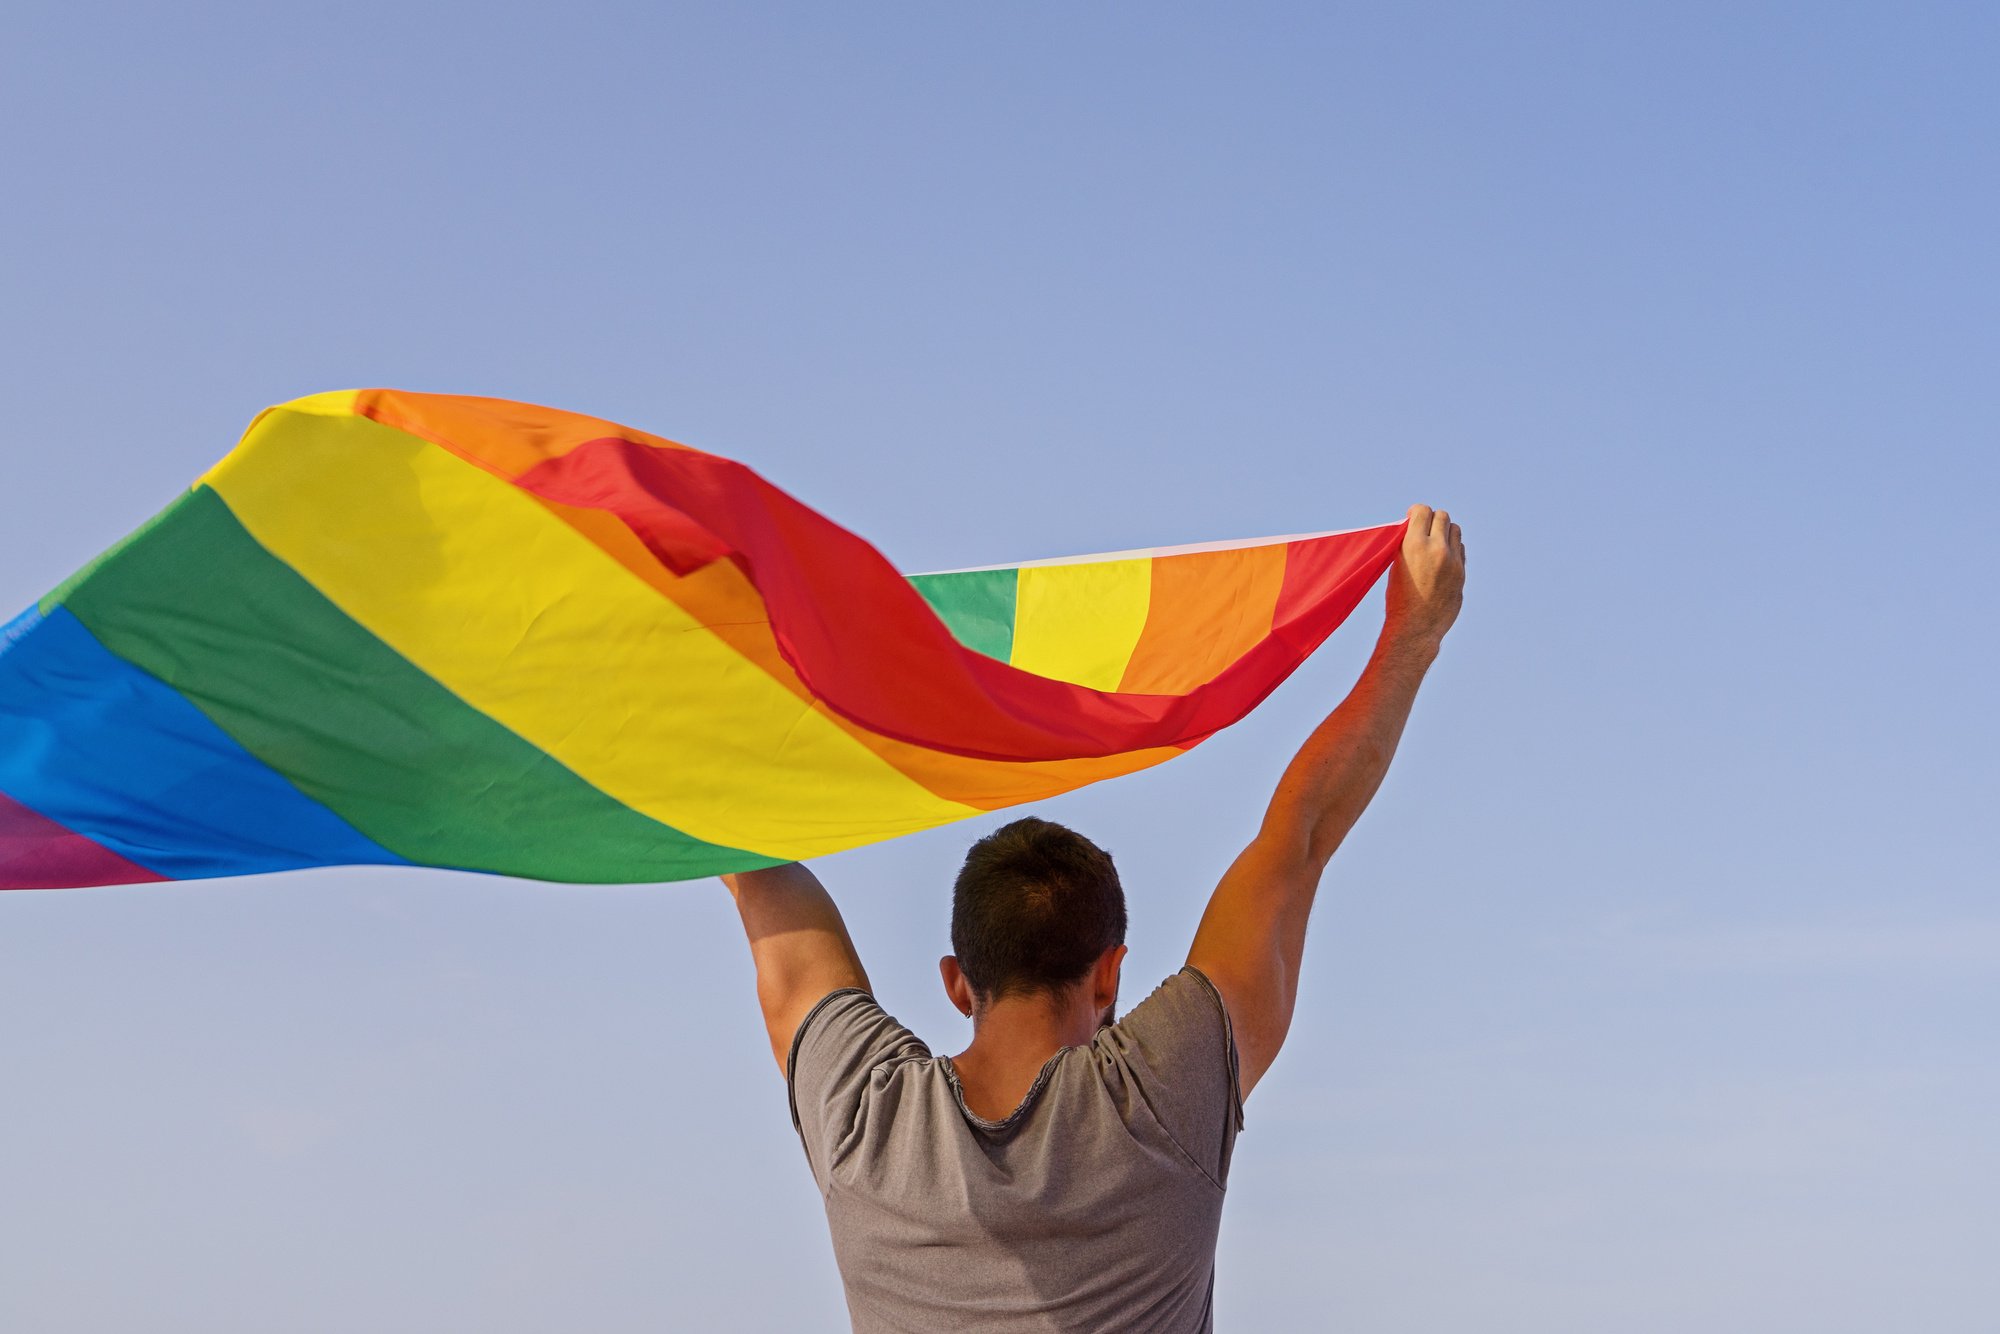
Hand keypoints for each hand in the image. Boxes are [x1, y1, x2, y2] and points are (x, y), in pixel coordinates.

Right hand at [1383, 504, 1463, 650]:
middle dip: (1432, 519)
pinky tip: (1442, 558)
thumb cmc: (1399, 598)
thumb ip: (1409, 543)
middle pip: (1442, 516)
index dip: (1416, 512)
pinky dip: (1452, 548)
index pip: (1423, 511)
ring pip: (1455, 530)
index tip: (1412, 517)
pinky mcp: (1462, 572)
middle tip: (1424, 528)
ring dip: (1445, 531)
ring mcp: (1453, 560)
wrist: (1416, 627)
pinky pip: (1460, 548)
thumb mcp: (1396, 565)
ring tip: (1434, 542)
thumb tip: (1417, 527)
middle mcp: (1436, 549)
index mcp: (1414, 544)